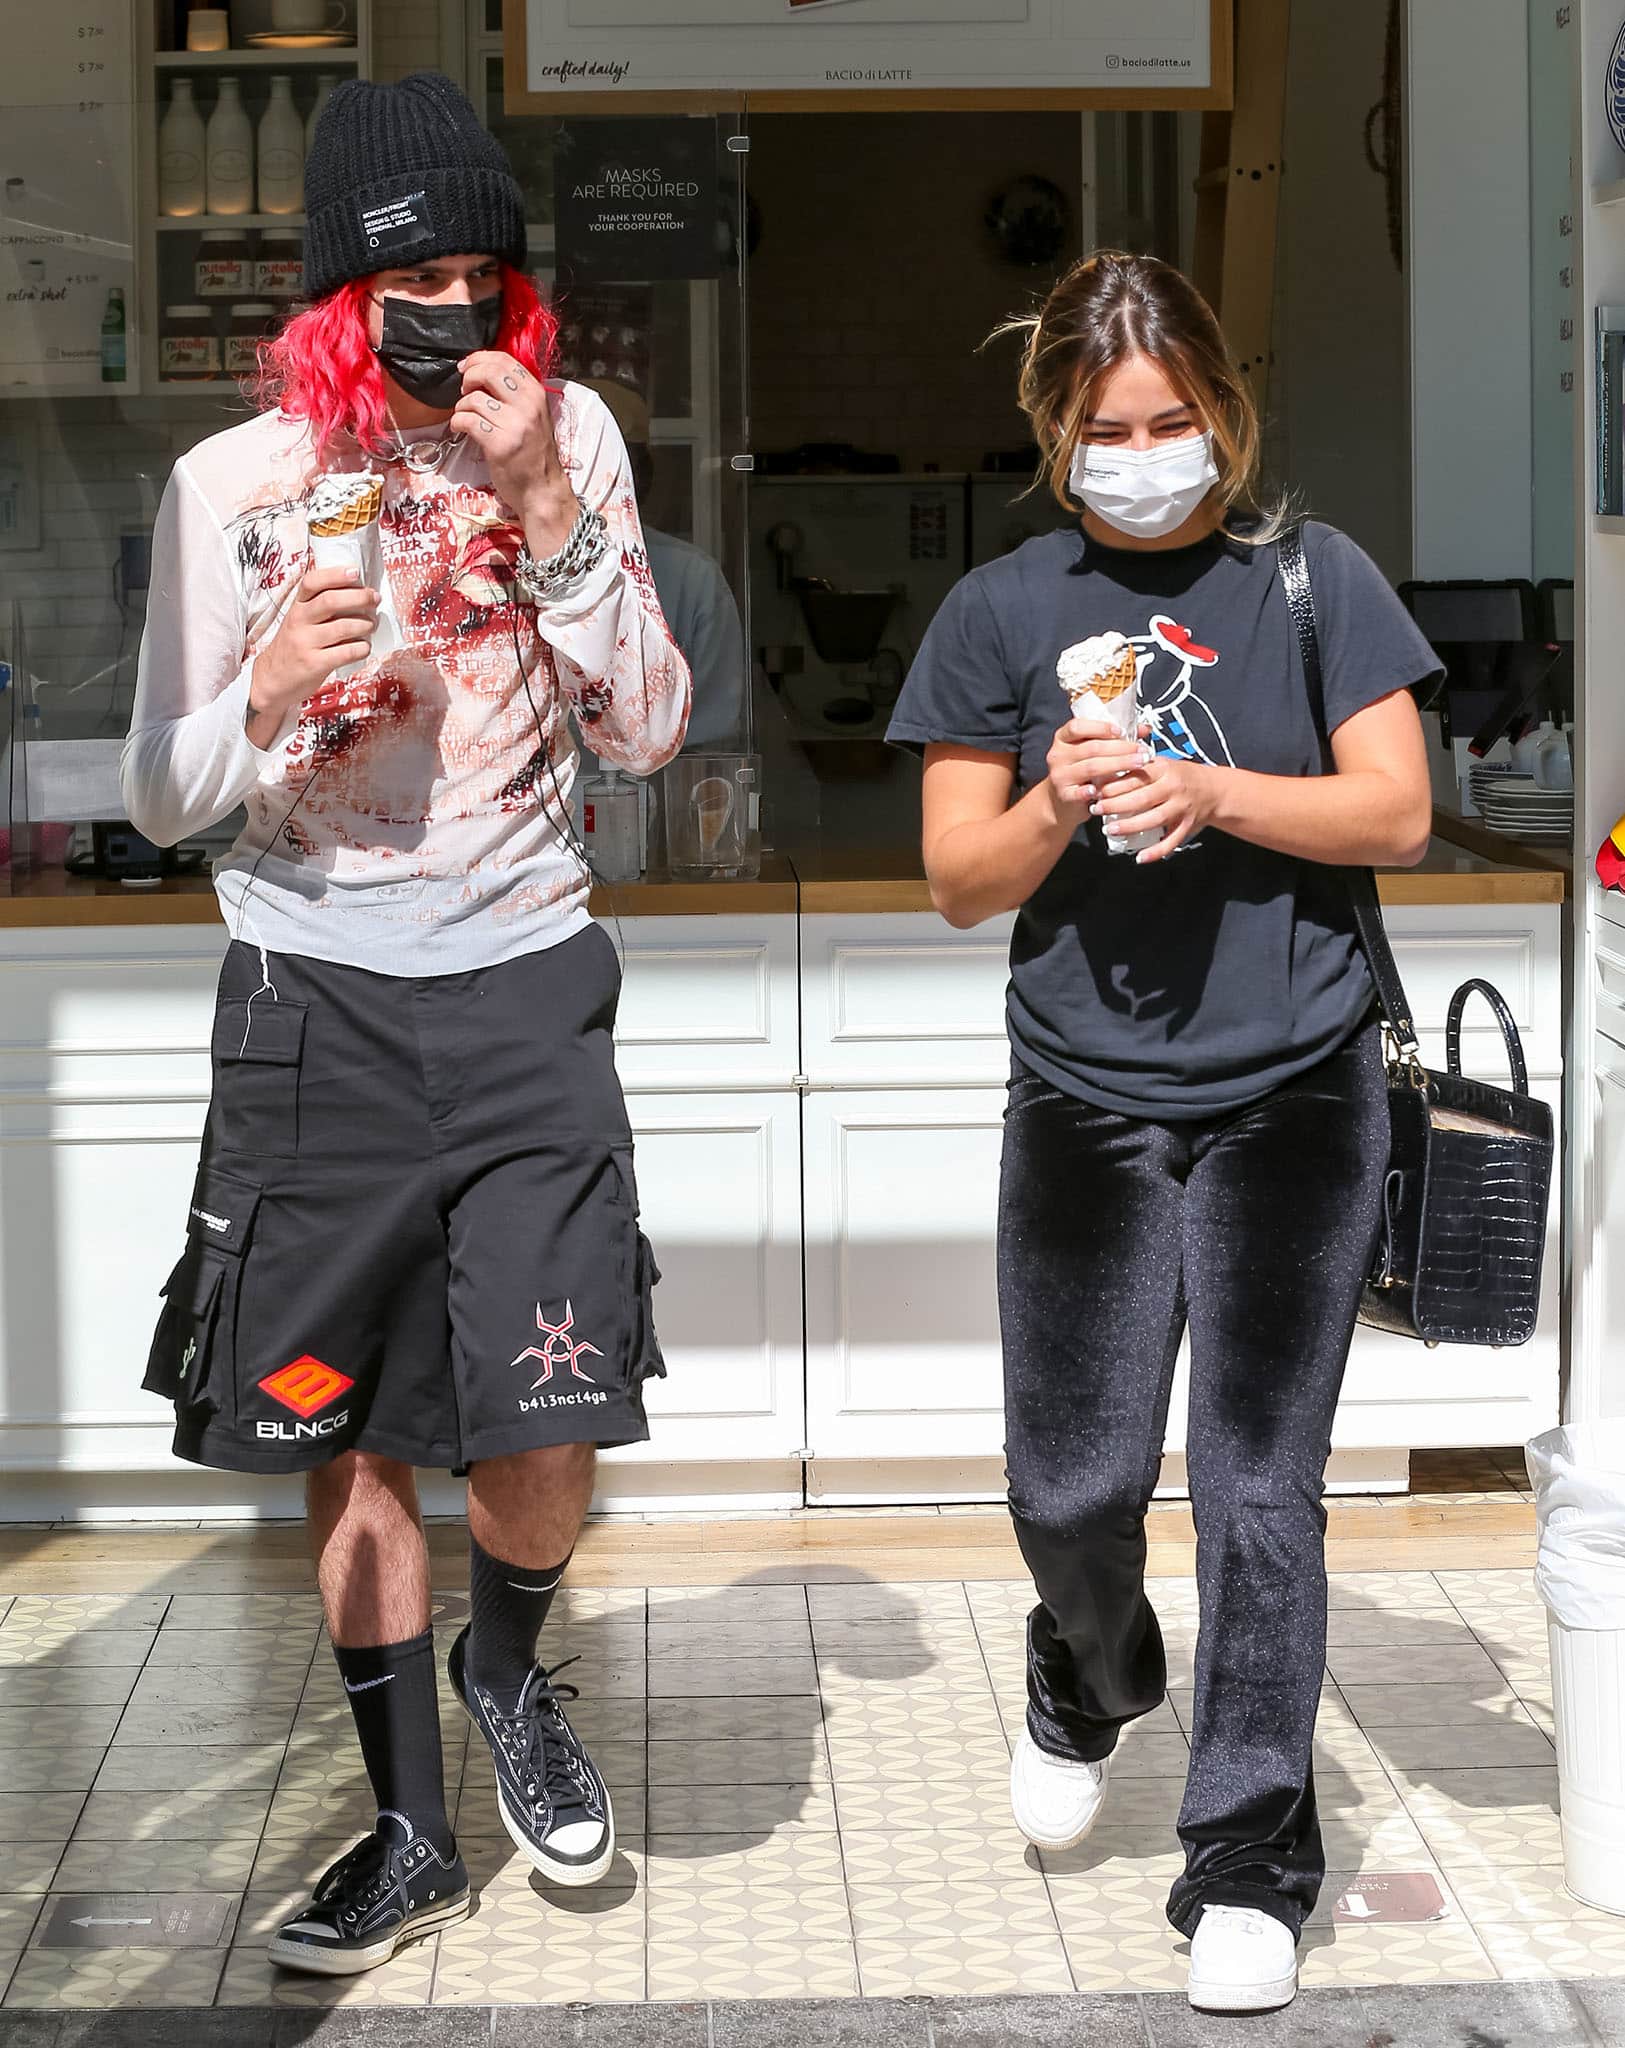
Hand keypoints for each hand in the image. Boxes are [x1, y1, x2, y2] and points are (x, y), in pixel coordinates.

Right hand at [248, 566, 378, 735]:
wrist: (271, 679)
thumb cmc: (293, 647)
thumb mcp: (299, 622)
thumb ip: (320, 609)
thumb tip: (358, 595)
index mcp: (296, 607)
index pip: (312, 582)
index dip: (335, 575)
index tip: (355, 572)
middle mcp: (299, 621)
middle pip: (330, 601)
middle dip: (359, 597)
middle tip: (374, 599)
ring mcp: (305, 642)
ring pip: (343, 627)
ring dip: (365, 625)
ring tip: (371, 625)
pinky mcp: (314, 664)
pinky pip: (346, 652)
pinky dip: (362, 648)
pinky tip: (364, 647)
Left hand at [452, 349, 577, 552]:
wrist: (542, 490)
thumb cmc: (534, 455)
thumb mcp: (533, 416)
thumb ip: (515, 395)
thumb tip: (482, 373)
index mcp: (536, 394)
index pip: (504, 360)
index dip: (479, 359)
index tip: (467, 368)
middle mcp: (527, 406)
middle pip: (488, 371)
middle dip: (468, 377)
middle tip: (464, 390)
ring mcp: (514, 425)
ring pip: (474, 399)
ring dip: (461, 406)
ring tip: (465, 417)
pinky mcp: (499, 444)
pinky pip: (467, 420)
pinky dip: (457, 422)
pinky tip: (460, 429)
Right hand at [1044, 716, 1148, 819]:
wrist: (1061, 799)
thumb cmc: (1081, 770)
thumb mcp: (1092, 750)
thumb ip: (1114, 737)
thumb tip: (1144, 729)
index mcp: (1063, 738)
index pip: (1078, 726)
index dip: (1101, 727)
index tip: (1122, 731)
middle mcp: (1058, 755)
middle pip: (1092, 747)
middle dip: (1122, 748)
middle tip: (1143, 751)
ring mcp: (1060, 775)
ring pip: (1091, 767)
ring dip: (1119, 765)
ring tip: (1139, 764)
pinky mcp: (1064, 795)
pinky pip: (1080, 793)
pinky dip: (1093, 791)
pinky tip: (1106, 791)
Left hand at [1092, 753, 1222, 860]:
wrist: (1214, 790)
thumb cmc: (1180, 776)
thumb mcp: (1161, 765)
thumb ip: (1138, 770)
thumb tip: (1104, 778)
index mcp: (1164, 769)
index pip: (1135, 776)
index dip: (1113, 785)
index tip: (1096, 791)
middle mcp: (1174, 788)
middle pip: (1142, 798)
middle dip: (1116, 805)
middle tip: (1096, 810)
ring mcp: (1182, 808)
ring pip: (1154, 819)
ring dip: (1130, 826)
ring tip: (1110, 830)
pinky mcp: (1187, 825)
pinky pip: (1171, 841)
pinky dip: (1156, 852)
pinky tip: (1140, 857)